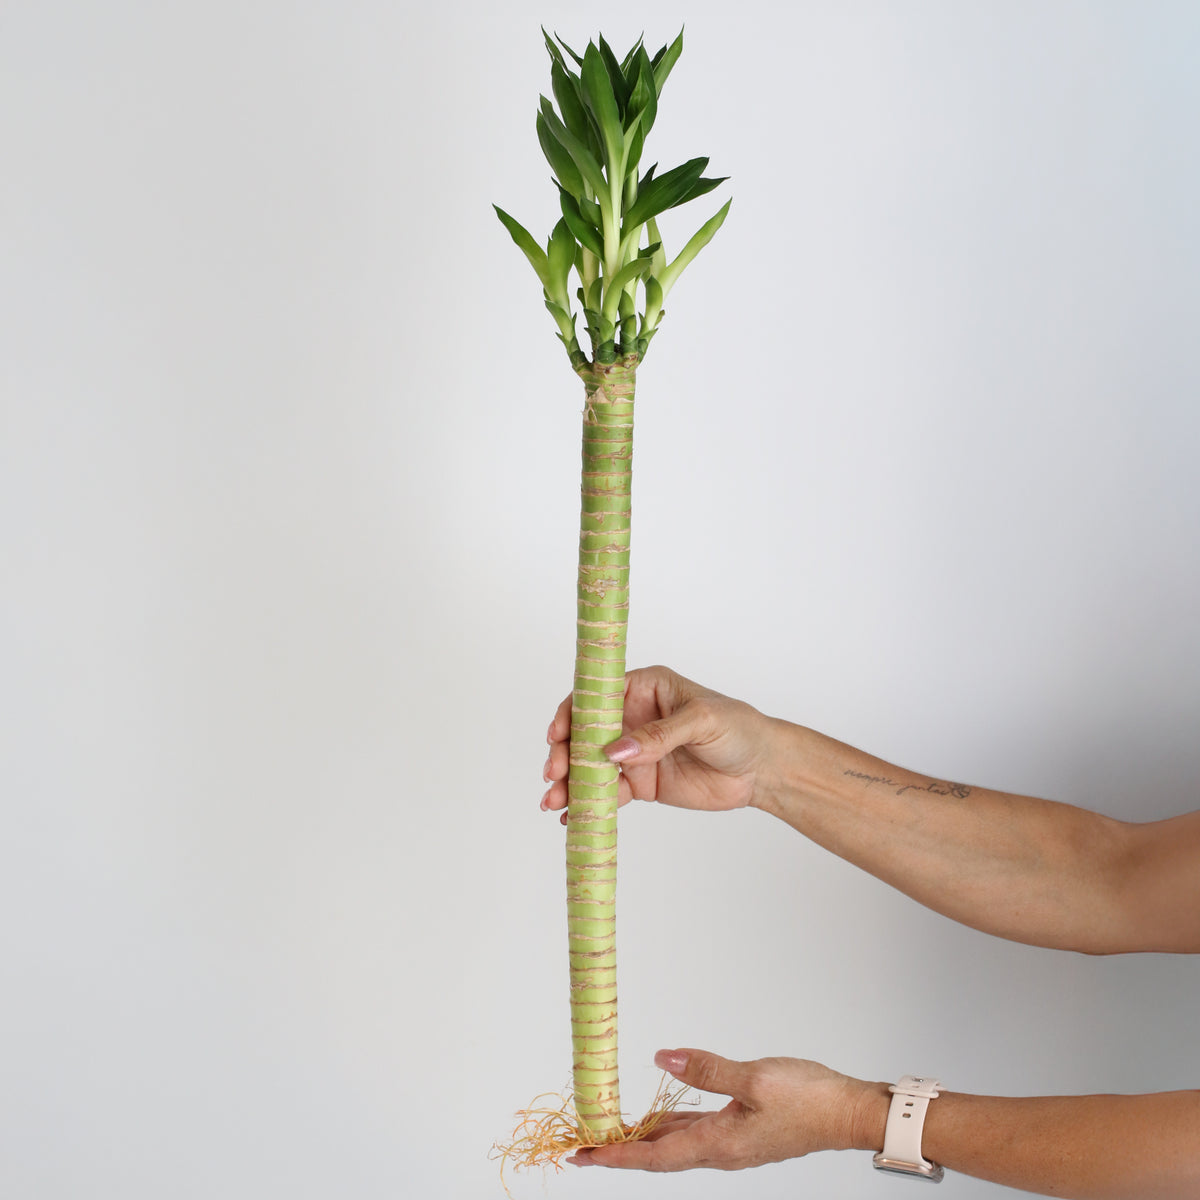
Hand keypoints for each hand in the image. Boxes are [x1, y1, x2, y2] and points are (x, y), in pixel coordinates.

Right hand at [540, 666, 773, 823]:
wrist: (761, 769)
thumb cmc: (738, 729)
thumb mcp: (702, 721)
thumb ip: (659, 735)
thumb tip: (616, 751)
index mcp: (644, 688)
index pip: (597, 695)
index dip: (571, 712)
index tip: (558, 734)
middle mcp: (632, 717)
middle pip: (585, 732)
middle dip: (564, 753)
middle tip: (555, 775)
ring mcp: (634, 751)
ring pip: (590, 765)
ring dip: (569, 782)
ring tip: (555, 802)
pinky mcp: (641, 782)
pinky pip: (607, 793)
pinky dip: (588, 803)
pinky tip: (573, 816)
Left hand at [570, 1048, 884, 1170]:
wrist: (847, 1112)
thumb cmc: (809, 1098)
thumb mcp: (754, 1078)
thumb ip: (706, 1070)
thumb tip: (663, 1060)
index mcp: (719, 1145)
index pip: (653, 1156)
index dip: (615, 1154)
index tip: (582, 1154)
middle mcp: (720, 1152)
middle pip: (658, 1155)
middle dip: (619, 1150)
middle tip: (582, 1145)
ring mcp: (732, 1143)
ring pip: (675, 1144)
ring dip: (642, 1139)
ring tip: (610, 1130)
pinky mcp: (742, 1131)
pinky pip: (694, 1133)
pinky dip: (669, 1126)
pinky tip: (659, 1115)